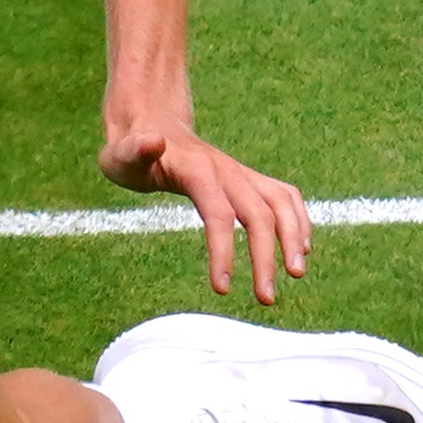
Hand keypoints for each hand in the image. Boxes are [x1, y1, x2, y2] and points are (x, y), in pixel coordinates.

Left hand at [104, 113, 307, 301]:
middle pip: (257, 214)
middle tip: (266, 300)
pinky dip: (298, 220)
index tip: (221, 289)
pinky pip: (283, 196)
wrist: (151, 122)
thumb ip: (133, 150)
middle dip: (266, 257)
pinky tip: (302, 249)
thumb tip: (153, 141)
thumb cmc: (129, 152)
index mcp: (196, 170)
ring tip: (298, 274)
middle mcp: (226, 170)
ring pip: (280, 202)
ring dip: (294, 237)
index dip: (222, 251)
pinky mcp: (247, 178)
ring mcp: (240, 173)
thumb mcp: (120, 154)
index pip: (217, 214)